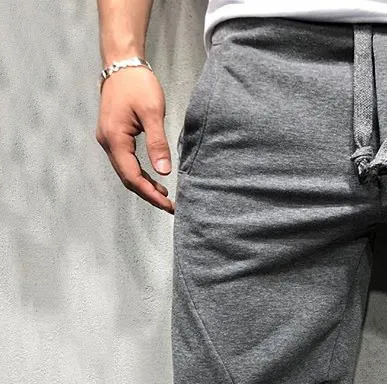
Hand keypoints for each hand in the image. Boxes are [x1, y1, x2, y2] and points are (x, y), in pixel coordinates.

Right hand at [95, 66, 174, 213]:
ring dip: (144, 186)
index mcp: (115, 138)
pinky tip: (155, 179)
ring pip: (126, 172)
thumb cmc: (137, 84)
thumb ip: (157, 143)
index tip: (168, 204)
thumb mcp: (152, 113)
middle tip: (169, 206)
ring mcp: (108, 139)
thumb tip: (164, 171)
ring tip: (165, 197)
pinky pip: (126, 162)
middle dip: (148, 194)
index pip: (132, 176)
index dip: (150, 194)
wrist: (122, 64)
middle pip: (127, 178)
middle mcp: (107, 142)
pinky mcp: (114, 136)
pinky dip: (140, 174)